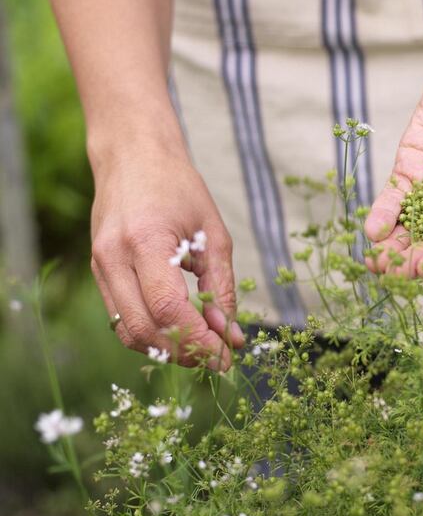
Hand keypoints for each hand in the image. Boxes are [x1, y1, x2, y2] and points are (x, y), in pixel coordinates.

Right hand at [89, 134, 243, 369]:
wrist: (131, 156)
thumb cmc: (179, 189)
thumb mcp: (212, 234)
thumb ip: (222, 287)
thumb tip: (231, 336)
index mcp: (145, 241)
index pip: (168, 308)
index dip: (199, 340)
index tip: (227, 356)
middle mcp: (114, 257)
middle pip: (144, 329)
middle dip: (184, 352)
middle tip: (217, 358)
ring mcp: (100, 266)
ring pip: (128, 331)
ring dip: (167, 349)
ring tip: (201, 348)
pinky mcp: (98, 272)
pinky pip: (121, 318)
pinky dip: (151, 334)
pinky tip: (179, 331)